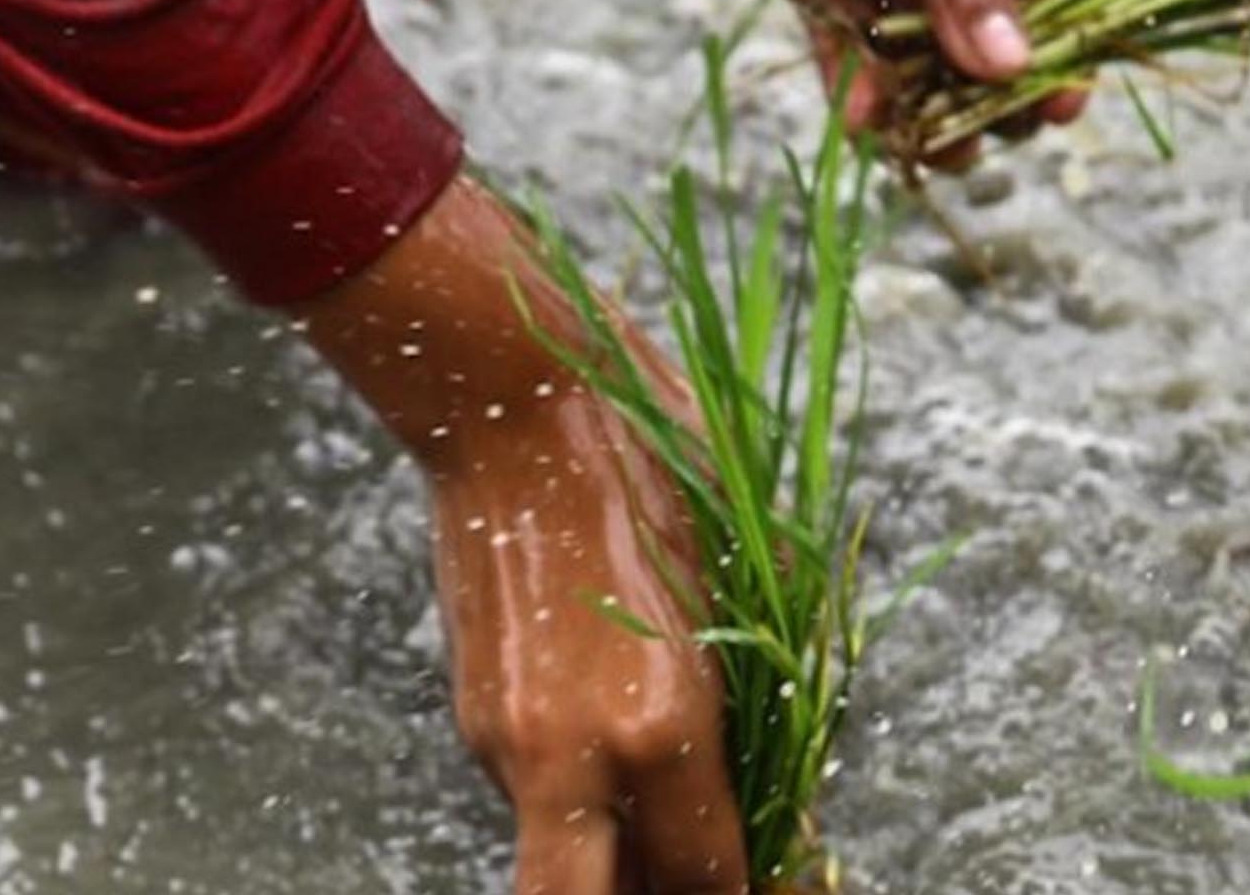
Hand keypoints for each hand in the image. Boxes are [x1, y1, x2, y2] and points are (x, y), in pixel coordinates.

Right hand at [432, 398, 745, 894]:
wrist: (515, 403)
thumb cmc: (656, 467)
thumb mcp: (748, 581)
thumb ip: (764, 704)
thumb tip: (778, 787)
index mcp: (661, 725)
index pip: (707, 877)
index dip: (744, 893)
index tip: (769, 883)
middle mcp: (574, 755)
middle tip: (693, 883)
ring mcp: (507, 740)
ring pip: (558, 855)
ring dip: (610, 853)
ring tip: (661, 813)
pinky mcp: (471, 712)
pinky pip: (531, 791)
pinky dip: (576, 790)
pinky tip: (610, 729)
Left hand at [692, 0, 1092, 164]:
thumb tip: (1005, 63)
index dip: (1062, 37)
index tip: (1061, 104)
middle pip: (990, 19)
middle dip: (996, 86)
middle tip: (998, 136)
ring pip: (918, 45)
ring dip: (930, 105)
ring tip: (940, 155)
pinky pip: (841, 37)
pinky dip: (856, 83)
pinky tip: (872, 123)